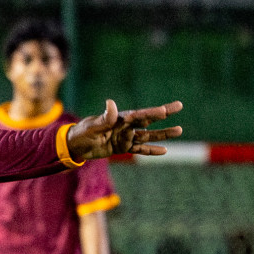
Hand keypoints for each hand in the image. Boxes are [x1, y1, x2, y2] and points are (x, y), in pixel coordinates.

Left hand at [66, 99, 183, 160]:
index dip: (151, 113)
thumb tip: (111, 103)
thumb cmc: (81, 133)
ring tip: (179, 130)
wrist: (74, 146)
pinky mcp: (123, 148)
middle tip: (179, 106)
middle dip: (163, 114)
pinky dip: (151, 150)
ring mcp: (125, 137)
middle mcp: (125, 126)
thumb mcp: (92, 126)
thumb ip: (104, 118)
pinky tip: (165, 150)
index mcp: (118, 119)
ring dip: (163, 134)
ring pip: (148, 136)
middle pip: (148, 120)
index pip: (138, 115)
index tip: (165, 110)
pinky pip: (139, 149)